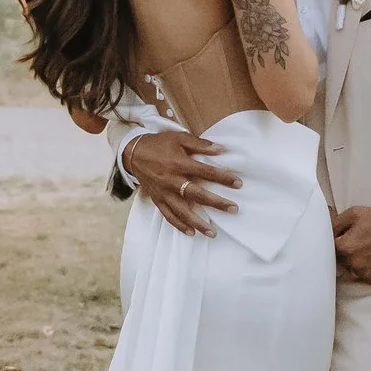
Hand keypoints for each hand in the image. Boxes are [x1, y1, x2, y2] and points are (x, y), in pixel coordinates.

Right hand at [122, 126, 241, 237]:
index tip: (238, 184)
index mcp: (179, 164)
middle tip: (233, 209)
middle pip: (197, 195)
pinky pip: (168, 216)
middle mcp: (172, 181)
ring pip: (182, 211)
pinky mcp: (157, 200)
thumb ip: (199, 144)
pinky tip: (191, 232)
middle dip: (216, 203)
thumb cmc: (158, 144)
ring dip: (198, 223)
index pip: (206, 172)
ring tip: (212, 232)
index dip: (223, 178)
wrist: (132, 153)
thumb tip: (220, 149)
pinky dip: (179, 225)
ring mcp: (164, 193)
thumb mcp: (178, 137)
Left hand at [333, 206, 370, 286]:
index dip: (337, 243)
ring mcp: (365, 273)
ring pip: (352, 271)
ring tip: (367, 250)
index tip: (344, 239)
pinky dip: (367, 270)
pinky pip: (365, 277)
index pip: (329, 250)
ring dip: (355, 263)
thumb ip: (334, 224)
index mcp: (344, 248)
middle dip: (344, 254)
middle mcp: (353, 264)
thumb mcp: (353, 214)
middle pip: (340, 262)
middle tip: (358, 243)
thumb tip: (323, 231)